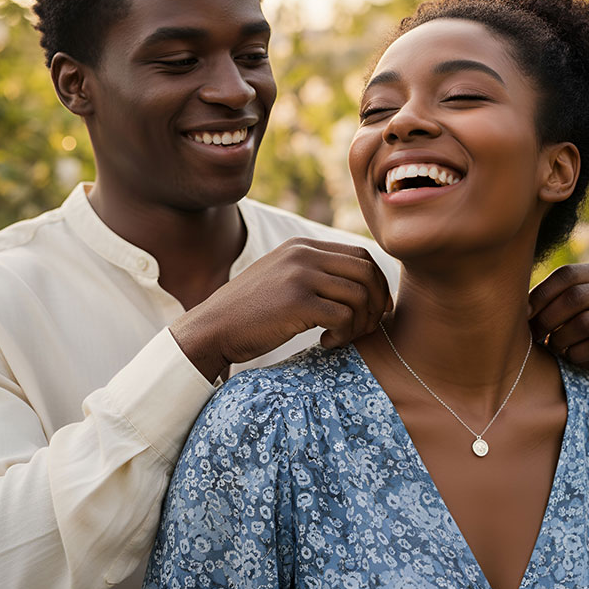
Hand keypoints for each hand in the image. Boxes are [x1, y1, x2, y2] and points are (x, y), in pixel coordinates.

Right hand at [170, 237, 392, 380]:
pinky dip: (344, 335)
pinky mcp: (297, 303)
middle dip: (376, 303)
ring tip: (342, 337)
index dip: (376, 285)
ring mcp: (299, 276)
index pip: (360, 256)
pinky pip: (344, 317)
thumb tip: (360, 283)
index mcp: (301, 246)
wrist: (212, 328)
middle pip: (367, 272)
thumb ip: (313, 272)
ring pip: (360, 296)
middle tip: (365, 328)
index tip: (373, 310)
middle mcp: (303, 254)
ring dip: (360, 324)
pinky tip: (326, 342)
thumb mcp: (281, 278)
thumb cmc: (250, 313)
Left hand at [528, 263, 588, 387]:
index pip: (566, 274)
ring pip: (585, 323)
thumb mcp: (558, 307)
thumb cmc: (570, 326)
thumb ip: (544, 299)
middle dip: (548, 318)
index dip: (542, 294)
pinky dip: (576, 353)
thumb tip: (518, 305)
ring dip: (561, 338)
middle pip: (575, 297)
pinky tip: (569, 356)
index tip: (525, 313)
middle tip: (534, 334)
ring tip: (552, 346)